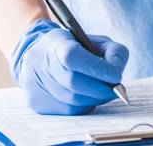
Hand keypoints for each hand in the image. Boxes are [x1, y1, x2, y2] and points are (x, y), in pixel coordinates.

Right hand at [10, 18, 129, 115]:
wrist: (40, 56)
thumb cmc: (76, 48)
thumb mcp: (97, 41)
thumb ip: (113, 53)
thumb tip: (116, 75)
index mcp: (57, 44)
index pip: (74, 57)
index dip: (96, 68)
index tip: (116, 76)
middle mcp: (42, 64)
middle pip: (74, 83)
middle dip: (100, 89)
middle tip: (116, 90)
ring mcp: (36, 85)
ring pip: (72, 101)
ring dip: (93, 99)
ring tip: (102, 92)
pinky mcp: (37, 103)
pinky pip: (67, 111)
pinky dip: (83, 106)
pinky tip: (88, 97)